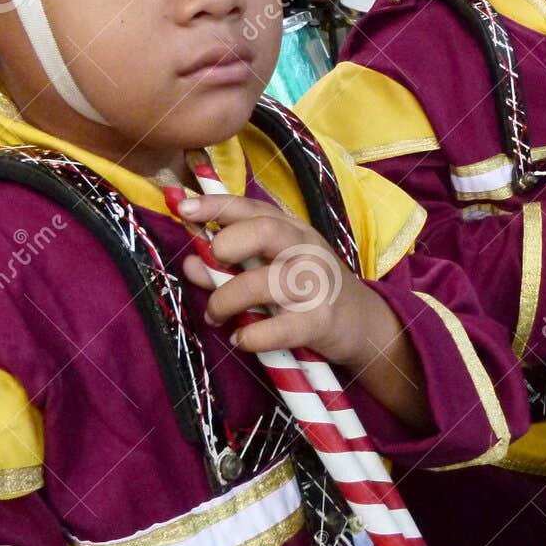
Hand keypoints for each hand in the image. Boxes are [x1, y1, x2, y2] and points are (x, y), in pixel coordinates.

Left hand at [178, 194, 383, 369]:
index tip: (183, 208)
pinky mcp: (320, 321)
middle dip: (227, 244)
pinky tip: (242, 339)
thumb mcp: (273, 269)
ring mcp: (316, 284)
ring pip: (264, 283)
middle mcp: (306, 250)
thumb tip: (191, 263)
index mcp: (293, 230)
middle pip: (264, 231)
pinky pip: (278, 328)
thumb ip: (231, 265)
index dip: (216, 206)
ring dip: (226, 300)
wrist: (362, 323)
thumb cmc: (309, 290)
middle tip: (211, 264)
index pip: (251, 208)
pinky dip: (251, 336)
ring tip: (216, 315)